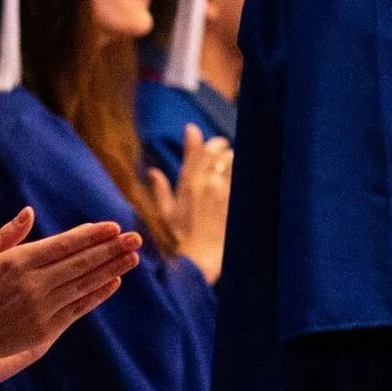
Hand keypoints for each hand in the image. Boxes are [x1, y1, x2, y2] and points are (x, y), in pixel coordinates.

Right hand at [0, 207, 139, 390]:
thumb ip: (6, 235)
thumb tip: (28, 212)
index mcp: (18, 261)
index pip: (65, 244)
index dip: (92, 235)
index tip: (114, 227)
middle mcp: (33, 282)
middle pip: (81, 262)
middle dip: (111, 248)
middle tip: (136, 238)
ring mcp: (41, 307)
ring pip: (84, 283)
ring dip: (111, 268)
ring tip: (133, 257)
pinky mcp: (45, 329)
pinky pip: (78, 307)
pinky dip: (97, 294)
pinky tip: (114, 282)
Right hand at [147, 124, 231, 283]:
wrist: (199, 260)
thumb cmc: (178, 239)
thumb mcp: (164, 213)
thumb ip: (160, 189)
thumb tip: (152, 170)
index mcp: (186, 185)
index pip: (194, 151)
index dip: (195, 137)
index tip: (193, 130)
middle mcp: (205, 183)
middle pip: (214, 150)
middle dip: (216, 145)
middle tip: (219, 145)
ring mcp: (222, 191)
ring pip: (229, 160)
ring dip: (228, 157)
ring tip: (228, 159)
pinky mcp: (234, 200)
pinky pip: (238, 175)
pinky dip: (236, 170)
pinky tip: (235, 173)